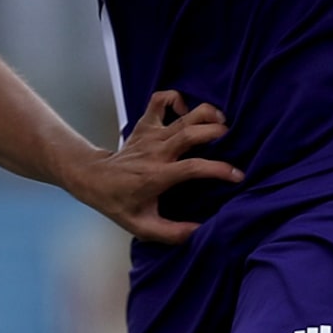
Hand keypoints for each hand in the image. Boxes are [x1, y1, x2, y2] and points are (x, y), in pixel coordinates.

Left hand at [68, 90, 243, 243]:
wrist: (94, 179)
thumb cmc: (120, 203)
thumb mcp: (143, 226)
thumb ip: (172, 233)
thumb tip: (201, 232)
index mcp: (157, 175)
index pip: (193, 167)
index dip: (219, 170)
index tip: (237, 175)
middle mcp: (156, 151)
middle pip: (190, 132)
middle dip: (216, 132)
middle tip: (232, 139)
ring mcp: (151, 134)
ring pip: (182, 114)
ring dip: (205, 113)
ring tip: (221, 121)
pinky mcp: (145, 124)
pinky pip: (159, 100)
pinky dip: (175, 98)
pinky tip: (185, 111)